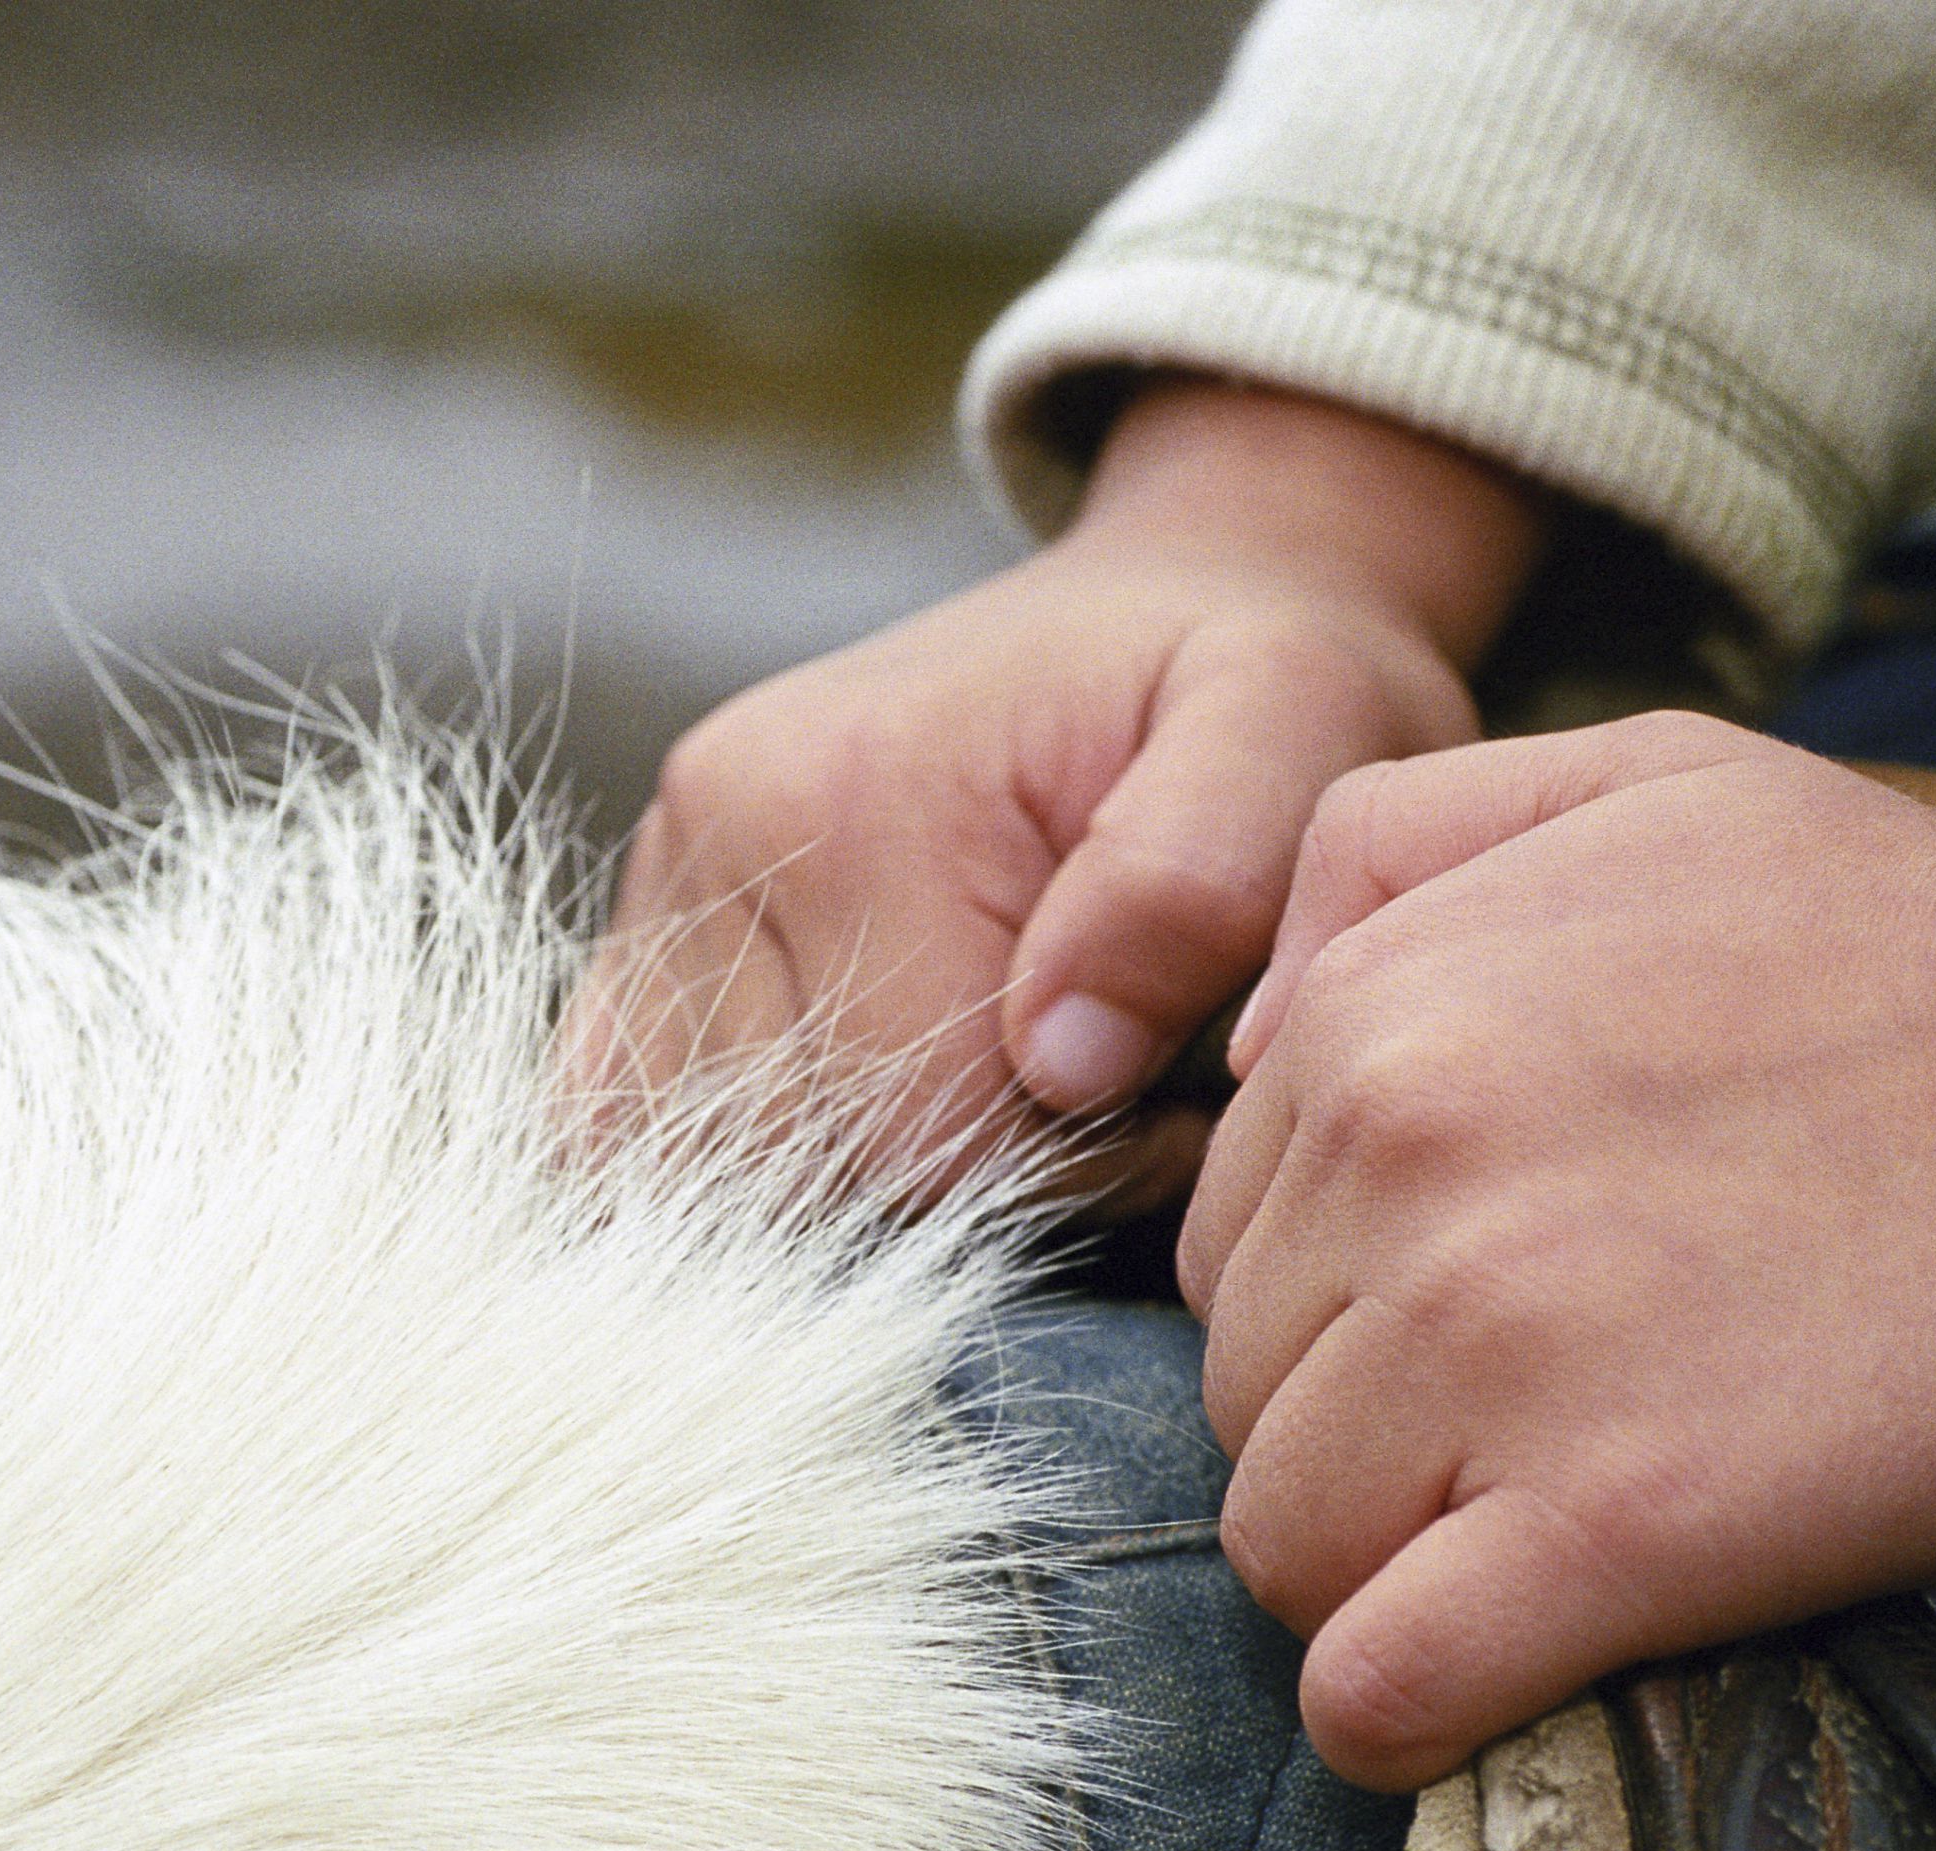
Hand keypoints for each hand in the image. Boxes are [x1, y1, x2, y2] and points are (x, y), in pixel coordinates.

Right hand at [560, 381, 1538, 1209]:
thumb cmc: (1248, 683)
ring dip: (873, 1168)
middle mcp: (711, 838)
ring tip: (1002, 1071)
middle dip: (973, 1169)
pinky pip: (641, 1127)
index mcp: (851, 802)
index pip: (926, 1142)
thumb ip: (1196, 878)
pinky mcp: (645, 935)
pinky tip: (888, 1086)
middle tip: (1105, 1079)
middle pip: (811, 1168)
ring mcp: (657, 890)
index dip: (1073, 1166)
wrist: (1172, 595)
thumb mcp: (1295, 726)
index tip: (1168, 1089)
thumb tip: (1058, 1058)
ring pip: (729, 1170)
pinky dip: (768, 1148)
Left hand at [1180, 715, 1935, 1788]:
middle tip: (1549, 1441)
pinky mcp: (1616, 1524)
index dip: (1339, 1319)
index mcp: (1377, 1011)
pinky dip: (1411, 1715)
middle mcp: (1395, 1159)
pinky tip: (1507, 1677)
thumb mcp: (1642, 780)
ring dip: (1390, 1579)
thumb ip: (1390, 850)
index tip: (1490, 1338)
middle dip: (1362, 1445)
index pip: (1226, 1251)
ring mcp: (1492, 1345)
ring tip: (1554, 1545)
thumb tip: (1241, 1041)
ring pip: (1285, 1552)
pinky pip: (1377, 1689)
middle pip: (1245, 1403)